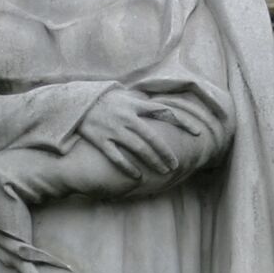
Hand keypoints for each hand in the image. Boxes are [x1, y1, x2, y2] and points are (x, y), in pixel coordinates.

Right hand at [78, 86, 203, 179]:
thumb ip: (142, 102)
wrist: (75, 102)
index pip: (165, 112)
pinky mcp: (100, 140)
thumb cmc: (105, 100)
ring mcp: (113, 129)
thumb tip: (161, 108)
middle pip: (152, 137)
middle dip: (166, 152)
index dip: (183, 122)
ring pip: (138, 148)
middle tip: (176, 165)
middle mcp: (126, 117)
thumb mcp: (125, 96)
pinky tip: (138, 177)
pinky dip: (128, 167)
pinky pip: (116, 157)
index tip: (198, 132)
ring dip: (153, 161)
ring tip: (164, 171)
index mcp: (135, 105)